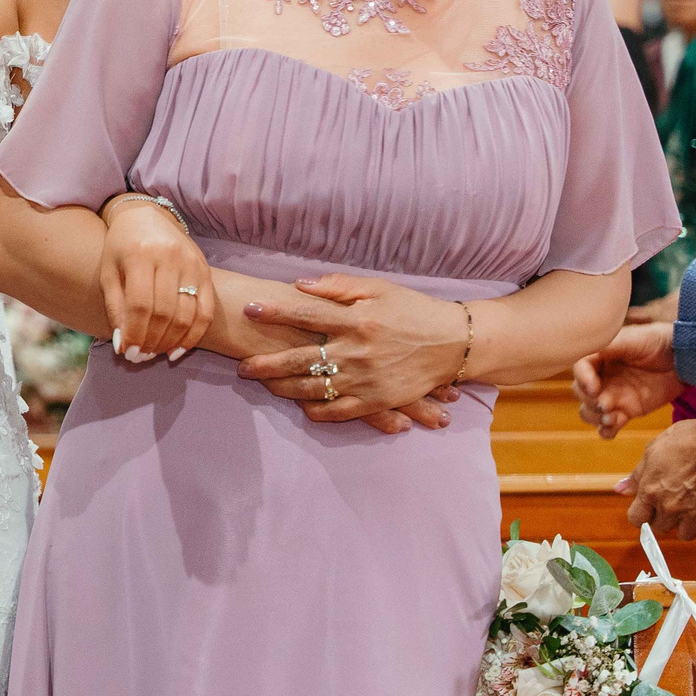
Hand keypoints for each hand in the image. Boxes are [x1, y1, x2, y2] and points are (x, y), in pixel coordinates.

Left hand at [98, 197, 216, 361]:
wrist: (146, 216)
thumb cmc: (121, 248)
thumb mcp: (108, 273)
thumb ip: (115, 308)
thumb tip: (123, 346)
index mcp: (140, 255)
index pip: (141, 305)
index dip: (136, 334)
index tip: (129, 353)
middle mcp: (169, 257)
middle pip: (165, 313)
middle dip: (152, 341)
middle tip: (141, 357)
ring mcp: (191, 263)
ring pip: (187, 314)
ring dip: (171, 341)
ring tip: (155, 353)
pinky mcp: (206, 270)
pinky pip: (206, 310)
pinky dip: (194, 334)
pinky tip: (178, 349)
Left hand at [239, 275, 466, 430]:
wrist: (452, 343)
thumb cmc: (413, 311)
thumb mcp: (379, 288)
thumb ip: (339, 286)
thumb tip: (301, 284)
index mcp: (357, 320)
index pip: (306, 315)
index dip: (275, 312)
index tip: (249, 309)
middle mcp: (357, 352)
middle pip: (301, 360)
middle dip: (267, 363)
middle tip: (243, 365)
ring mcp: (366, 380)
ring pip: (314, 389)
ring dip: (284, 388)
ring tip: (264, 384)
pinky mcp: (377, 401)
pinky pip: (340, 411)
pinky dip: (317, 411)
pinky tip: (301, 406)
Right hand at [572, 320, 681, 438]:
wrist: (682, 359)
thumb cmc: (656, 341)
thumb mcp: (632, 340)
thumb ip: (608, 346)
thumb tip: (587, 352)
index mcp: (598, 358)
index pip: (579, 370)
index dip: (583, 380)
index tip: (595, 388)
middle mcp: (601, 378)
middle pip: (580, 394)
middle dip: (590, 401)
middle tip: (606, 404)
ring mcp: (613, 396)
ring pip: (589, 412)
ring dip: (595, 417)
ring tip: (611, 417)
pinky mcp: (627, 411)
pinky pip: (608, 427)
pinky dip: (606, 431)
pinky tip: (614, 426)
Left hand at [622, 416, 695, 539]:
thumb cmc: (684, 439)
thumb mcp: (652, 451)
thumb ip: (636, 476)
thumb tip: (620, 490)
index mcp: (651, 491)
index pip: (636, 519)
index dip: (640, 513)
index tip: (647, 507)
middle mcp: (671, 506)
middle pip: (659, 529)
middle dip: (661, 518)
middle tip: (669, 502)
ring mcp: (695, 512)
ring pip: (684, 535)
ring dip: (684, 524)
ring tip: (688, 507)